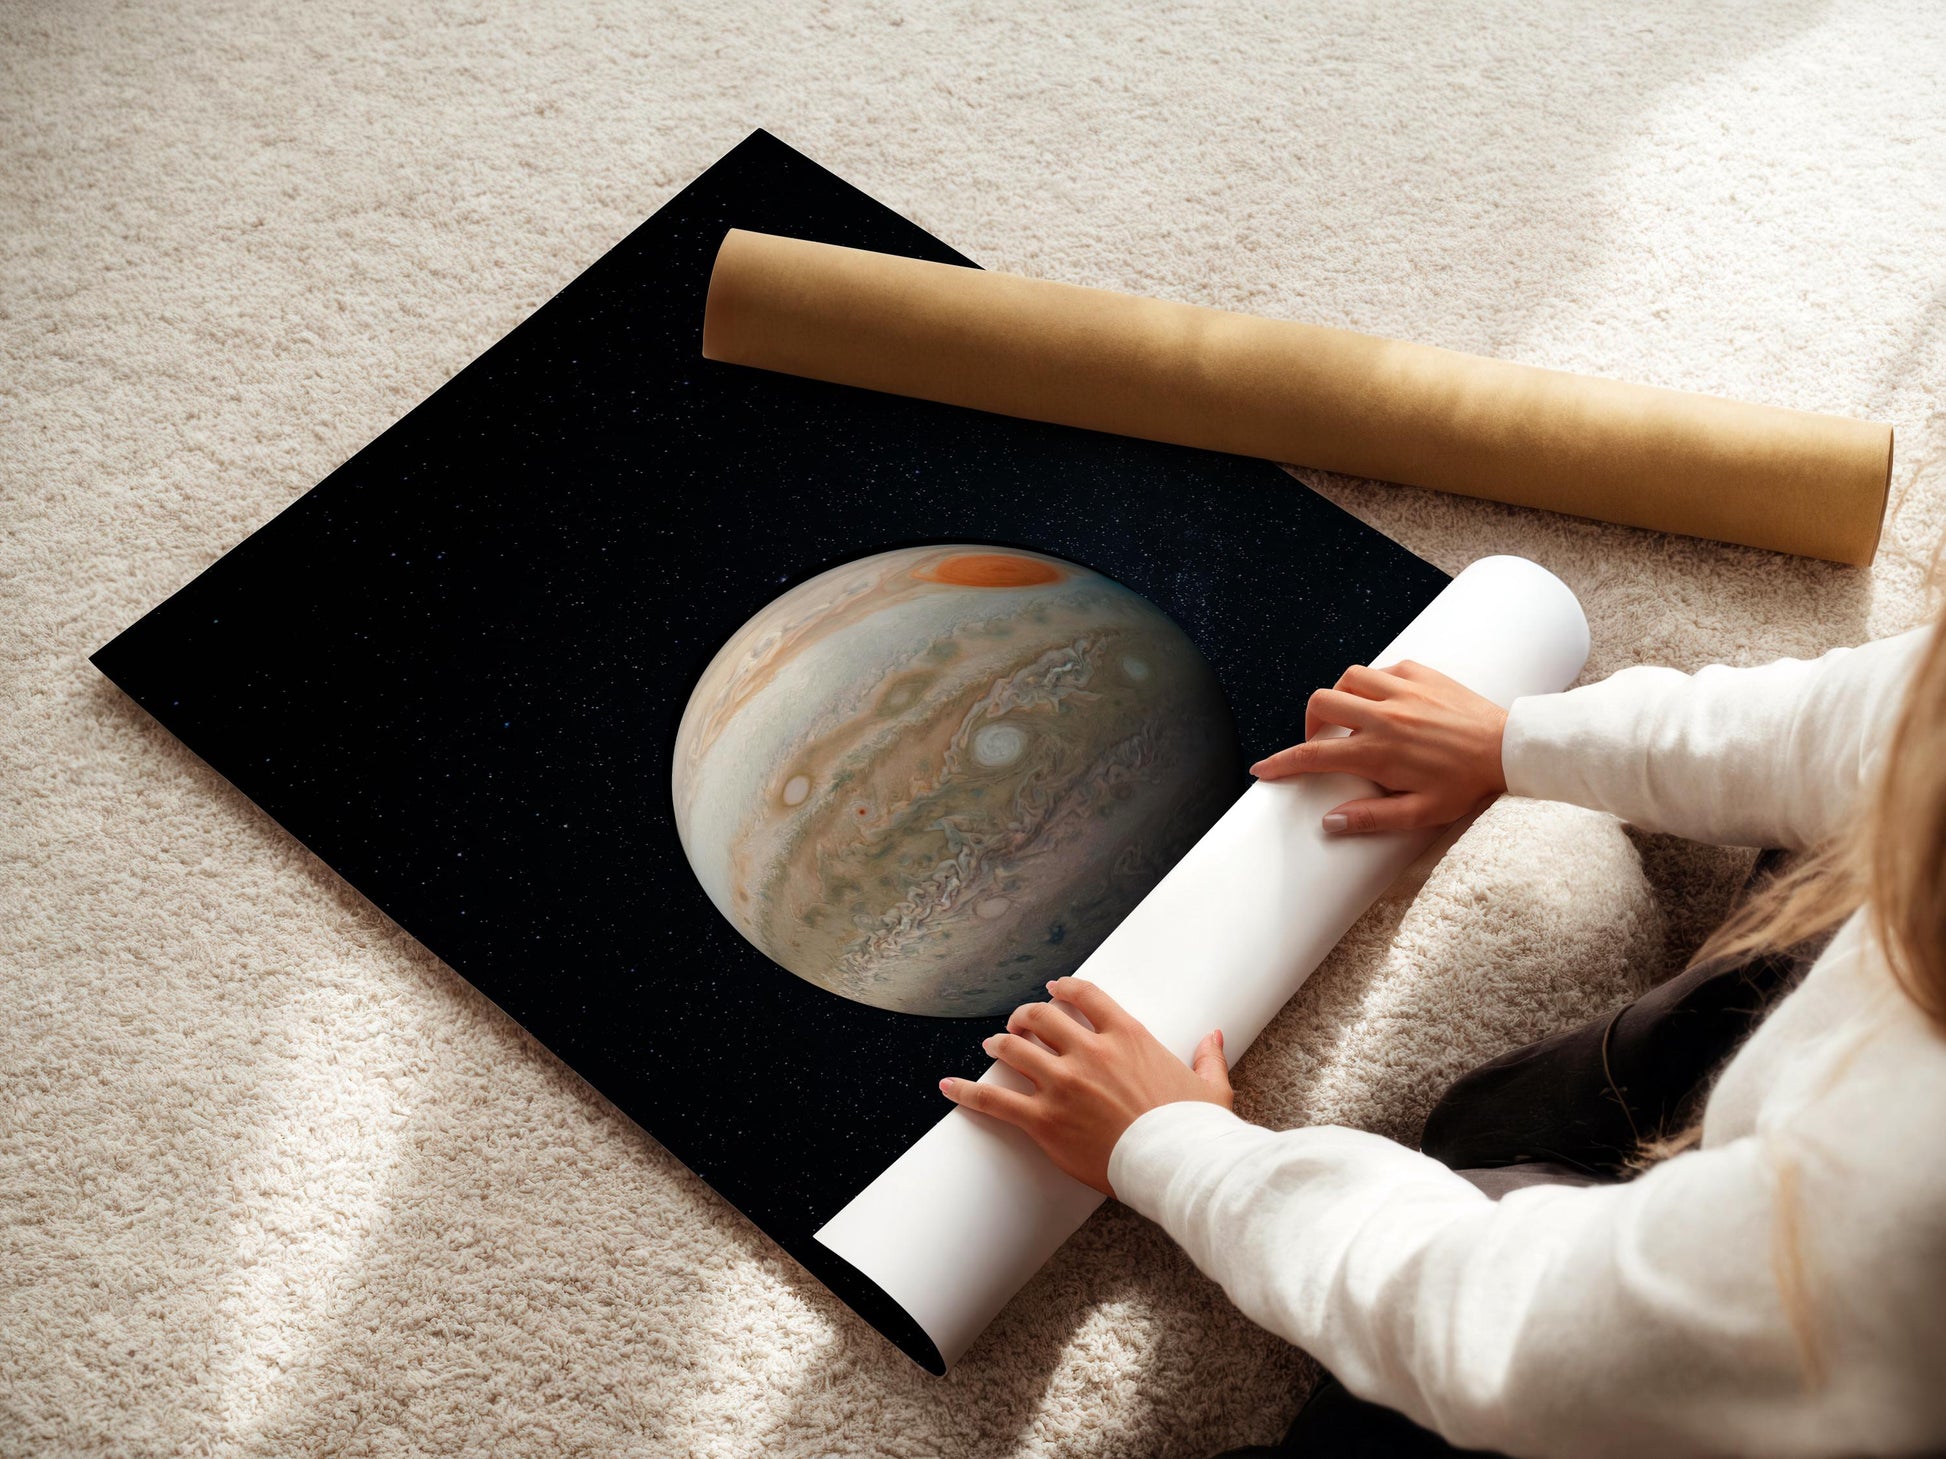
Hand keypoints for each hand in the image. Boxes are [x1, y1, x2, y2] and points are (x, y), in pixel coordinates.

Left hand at [938, 977, 1231, 1197]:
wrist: (1178, 1166)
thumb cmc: (1195, 1130)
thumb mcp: (1210, 1087)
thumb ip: (1207, 1057)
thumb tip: (1214, 1036)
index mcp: (1127, 1036)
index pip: (1084, 996)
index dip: (1063, 989)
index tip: (1052, 989)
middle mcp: (1090, 1052)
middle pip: (1041, 1017)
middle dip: (1025, 1016)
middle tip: (1018, 1022)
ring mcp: (1063, 1084)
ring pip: (1014, 1049)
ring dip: (999, 1044)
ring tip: (991, 1046)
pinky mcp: (1044, 1120)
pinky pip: (995, 1100)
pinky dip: (967, 1091)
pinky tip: (948, 1086)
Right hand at [1249, 660, 1507, 834]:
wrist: (1509, 748)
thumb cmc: (1467, 784)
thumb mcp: (1421, 813)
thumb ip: (1371, 818)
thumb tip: (1330, 822)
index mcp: (1378, 752)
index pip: (1314, 755)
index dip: (1282, 763)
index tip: (1263, 769)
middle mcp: (1384, 716)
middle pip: (1321, 703)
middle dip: (1309, 722)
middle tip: (1320, 741)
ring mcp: (1402, 690)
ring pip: (1348, 678)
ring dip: (1340, 697)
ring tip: (1351, 718)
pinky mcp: (1421, 673)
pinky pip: (1382, 669)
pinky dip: (1374, 683)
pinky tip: (1385, 702)